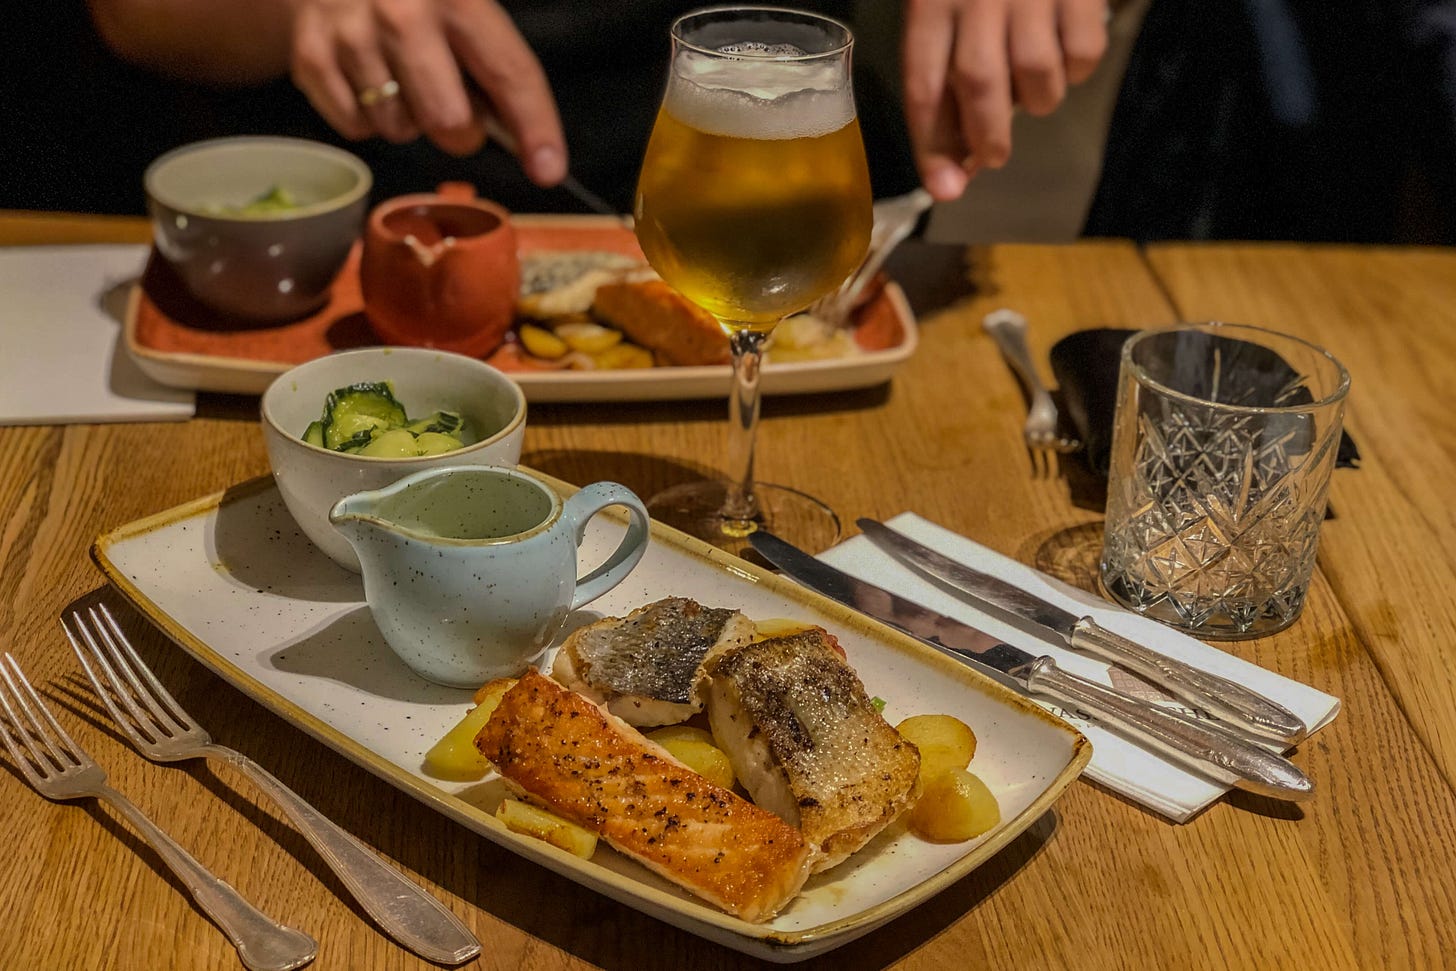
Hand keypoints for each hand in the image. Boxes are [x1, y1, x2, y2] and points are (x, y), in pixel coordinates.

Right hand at [289, 0, 566, 184]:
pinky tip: (365, 80)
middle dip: (459, 131)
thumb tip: (531, 144)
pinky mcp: (310, 57)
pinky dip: (367, 118)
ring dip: (408, 119)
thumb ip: (494, 64)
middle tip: (451, 108)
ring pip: (399, 129)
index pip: (508, 73)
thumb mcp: (461, 8)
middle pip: (448, 120)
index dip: (535, 127)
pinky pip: (356, 128)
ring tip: (398, 79)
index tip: (548, 170)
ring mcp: (351, 34)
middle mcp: (403, 11)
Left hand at [902, 0, 1108, 199]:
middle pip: (980, 87)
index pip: (924, 88)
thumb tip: (955, 165)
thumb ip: (943, 78)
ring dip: (1037, 101)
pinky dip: (1078, 68)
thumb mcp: (940, 5)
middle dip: (988, 139)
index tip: (944, 188)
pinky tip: (1065, 52)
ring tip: (1032, 89)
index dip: (932, 148)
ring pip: (1037, 75)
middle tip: (993, 156)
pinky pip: (1084, 52)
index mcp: (931, 2)